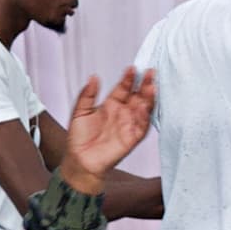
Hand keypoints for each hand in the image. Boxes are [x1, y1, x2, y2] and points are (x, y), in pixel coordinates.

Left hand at [55, 69, 157, 194]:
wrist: (79, 160)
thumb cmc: (79, 138)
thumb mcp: (79, 111)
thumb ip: (87, 94)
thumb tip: (93, 77)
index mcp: (111, 104)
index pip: (123, 88)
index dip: (128, 78)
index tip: (132, 68)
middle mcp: (123, 113)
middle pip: (137, 95)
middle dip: (144, 84)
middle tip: (149, 72)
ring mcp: (129, 125)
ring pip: (144, 108)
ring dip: (149, 98)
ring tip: (151, 86)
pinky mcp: (132, 138)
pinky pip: (142, 126)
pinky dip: (146, 117)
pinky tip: (146, 107)